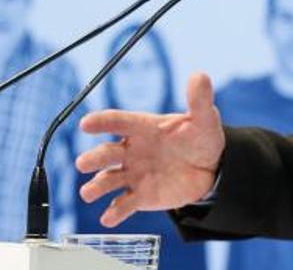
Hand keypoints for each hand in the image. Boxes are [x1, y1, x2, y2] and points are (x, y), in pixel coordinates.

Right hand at [76, 72, 224, 226]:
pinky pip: (124, 204)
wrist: (210, 168)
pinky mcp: (141, 196)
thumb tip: (199, 76)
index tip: (86, 124)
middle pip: (106, 153)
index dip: (102, 122)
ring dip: (96, 186)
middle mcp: (131, 150)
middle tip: (82, 164)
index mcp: (142, 127)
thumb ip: (199, 99)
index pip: (118, 121)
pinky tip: (108, 218)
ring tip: (88, 193)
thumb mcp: (203, 119)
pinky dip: (115, 212)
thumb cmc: (200, 137)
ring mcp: (133, 174)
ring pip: (109, 180)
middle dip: (93, 159)